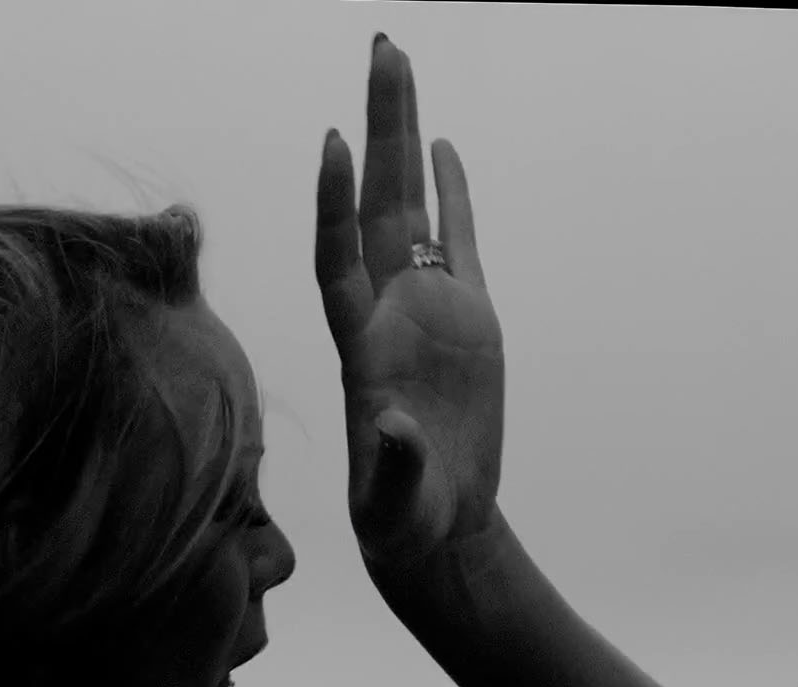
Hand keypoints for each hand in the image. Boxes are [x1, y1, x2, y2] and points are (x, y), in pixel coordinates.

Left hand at [315, 36, 505, 578]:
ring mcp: (425, 308)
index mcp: (361, 349)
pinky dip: (451, 192)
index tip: (330, 144)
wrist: (434, 525)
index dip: (331, 205)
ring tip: (399, 63)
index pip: (337, 260)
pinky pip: (455, 239)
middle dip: (378, 127)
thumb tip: (392, 430)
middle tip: (382, 50)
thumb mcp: (395, 503)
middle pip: (375, 204)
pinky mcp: (467, 317)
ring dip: (405, 137)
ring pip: (411, 206)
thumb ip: (393, 467)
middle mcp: (386, 312)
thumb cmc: (403, 520)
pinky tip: (443, 143)